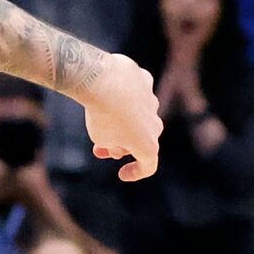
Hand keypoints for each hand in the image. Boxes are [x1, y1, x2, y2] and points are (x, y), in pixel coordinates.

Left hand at [78, 52, 160, 181]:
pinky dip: (122, 97)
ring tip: (99, 121)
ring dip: (122, 122)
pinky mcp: (145, 80)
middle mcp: (155, 123)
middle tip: (100, 148)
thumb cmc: (102, 115)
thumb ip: (113, 145)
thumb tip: (119, 144)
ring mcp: (152, 100)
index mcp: (147, 144)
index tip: (122, 173)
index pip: (148, 165)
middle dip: (122, 145)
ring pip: (139, 115)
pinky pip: (134, 93)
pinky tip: (105, 94)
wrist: (104, 81)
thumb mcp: (103, 139)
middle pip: (142, 138)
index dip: (136, 172)